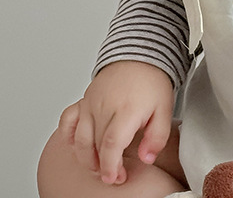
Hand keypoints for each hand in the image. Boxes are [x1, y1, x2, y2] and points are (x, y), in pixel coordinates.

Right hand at [58, 61, 174, 184]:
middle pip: (96, 146)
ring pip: (80, 139)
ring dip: (86, 158)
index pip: (111, 145)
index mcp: (126, 110)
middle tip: (115, 174)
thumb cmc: (152, 81)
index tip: (116, 177)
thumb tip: (147, 158)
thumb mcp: (165, 108)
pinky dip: (68, 136)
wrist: (140, 55)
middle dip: (103, 167)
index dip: (111, 166)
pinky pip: (67, 120)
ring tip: (99, 166)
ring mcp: (91, 104)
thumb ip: (157, 136)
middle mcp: (104, 107)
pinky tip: (78, 146)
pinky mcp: (83, 100)